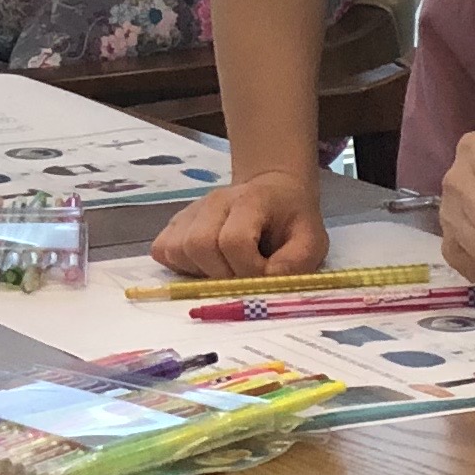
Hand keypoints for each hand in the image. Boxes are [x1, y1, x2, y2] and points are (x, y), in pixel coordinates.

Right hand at [152, 170, 327, 279]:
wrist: (273, 193)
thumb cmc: (292, 221)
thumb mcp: (311, 241)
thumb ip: (296, 263)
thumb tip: (266, 281)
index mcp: (250, 200)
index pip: (234, 241)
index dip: (249, 269)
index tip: (265, 275)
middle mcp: (214, 201)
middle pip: (199, 245)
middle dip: (222, 273)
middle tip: (243, 277)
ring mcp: (191, 212)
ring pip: (177, 250)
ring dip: (201, 272)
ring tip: (227, 271)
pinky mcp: (176, 224)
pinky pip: (164, 251)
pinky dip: (181, 266)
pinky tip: (206, 266)